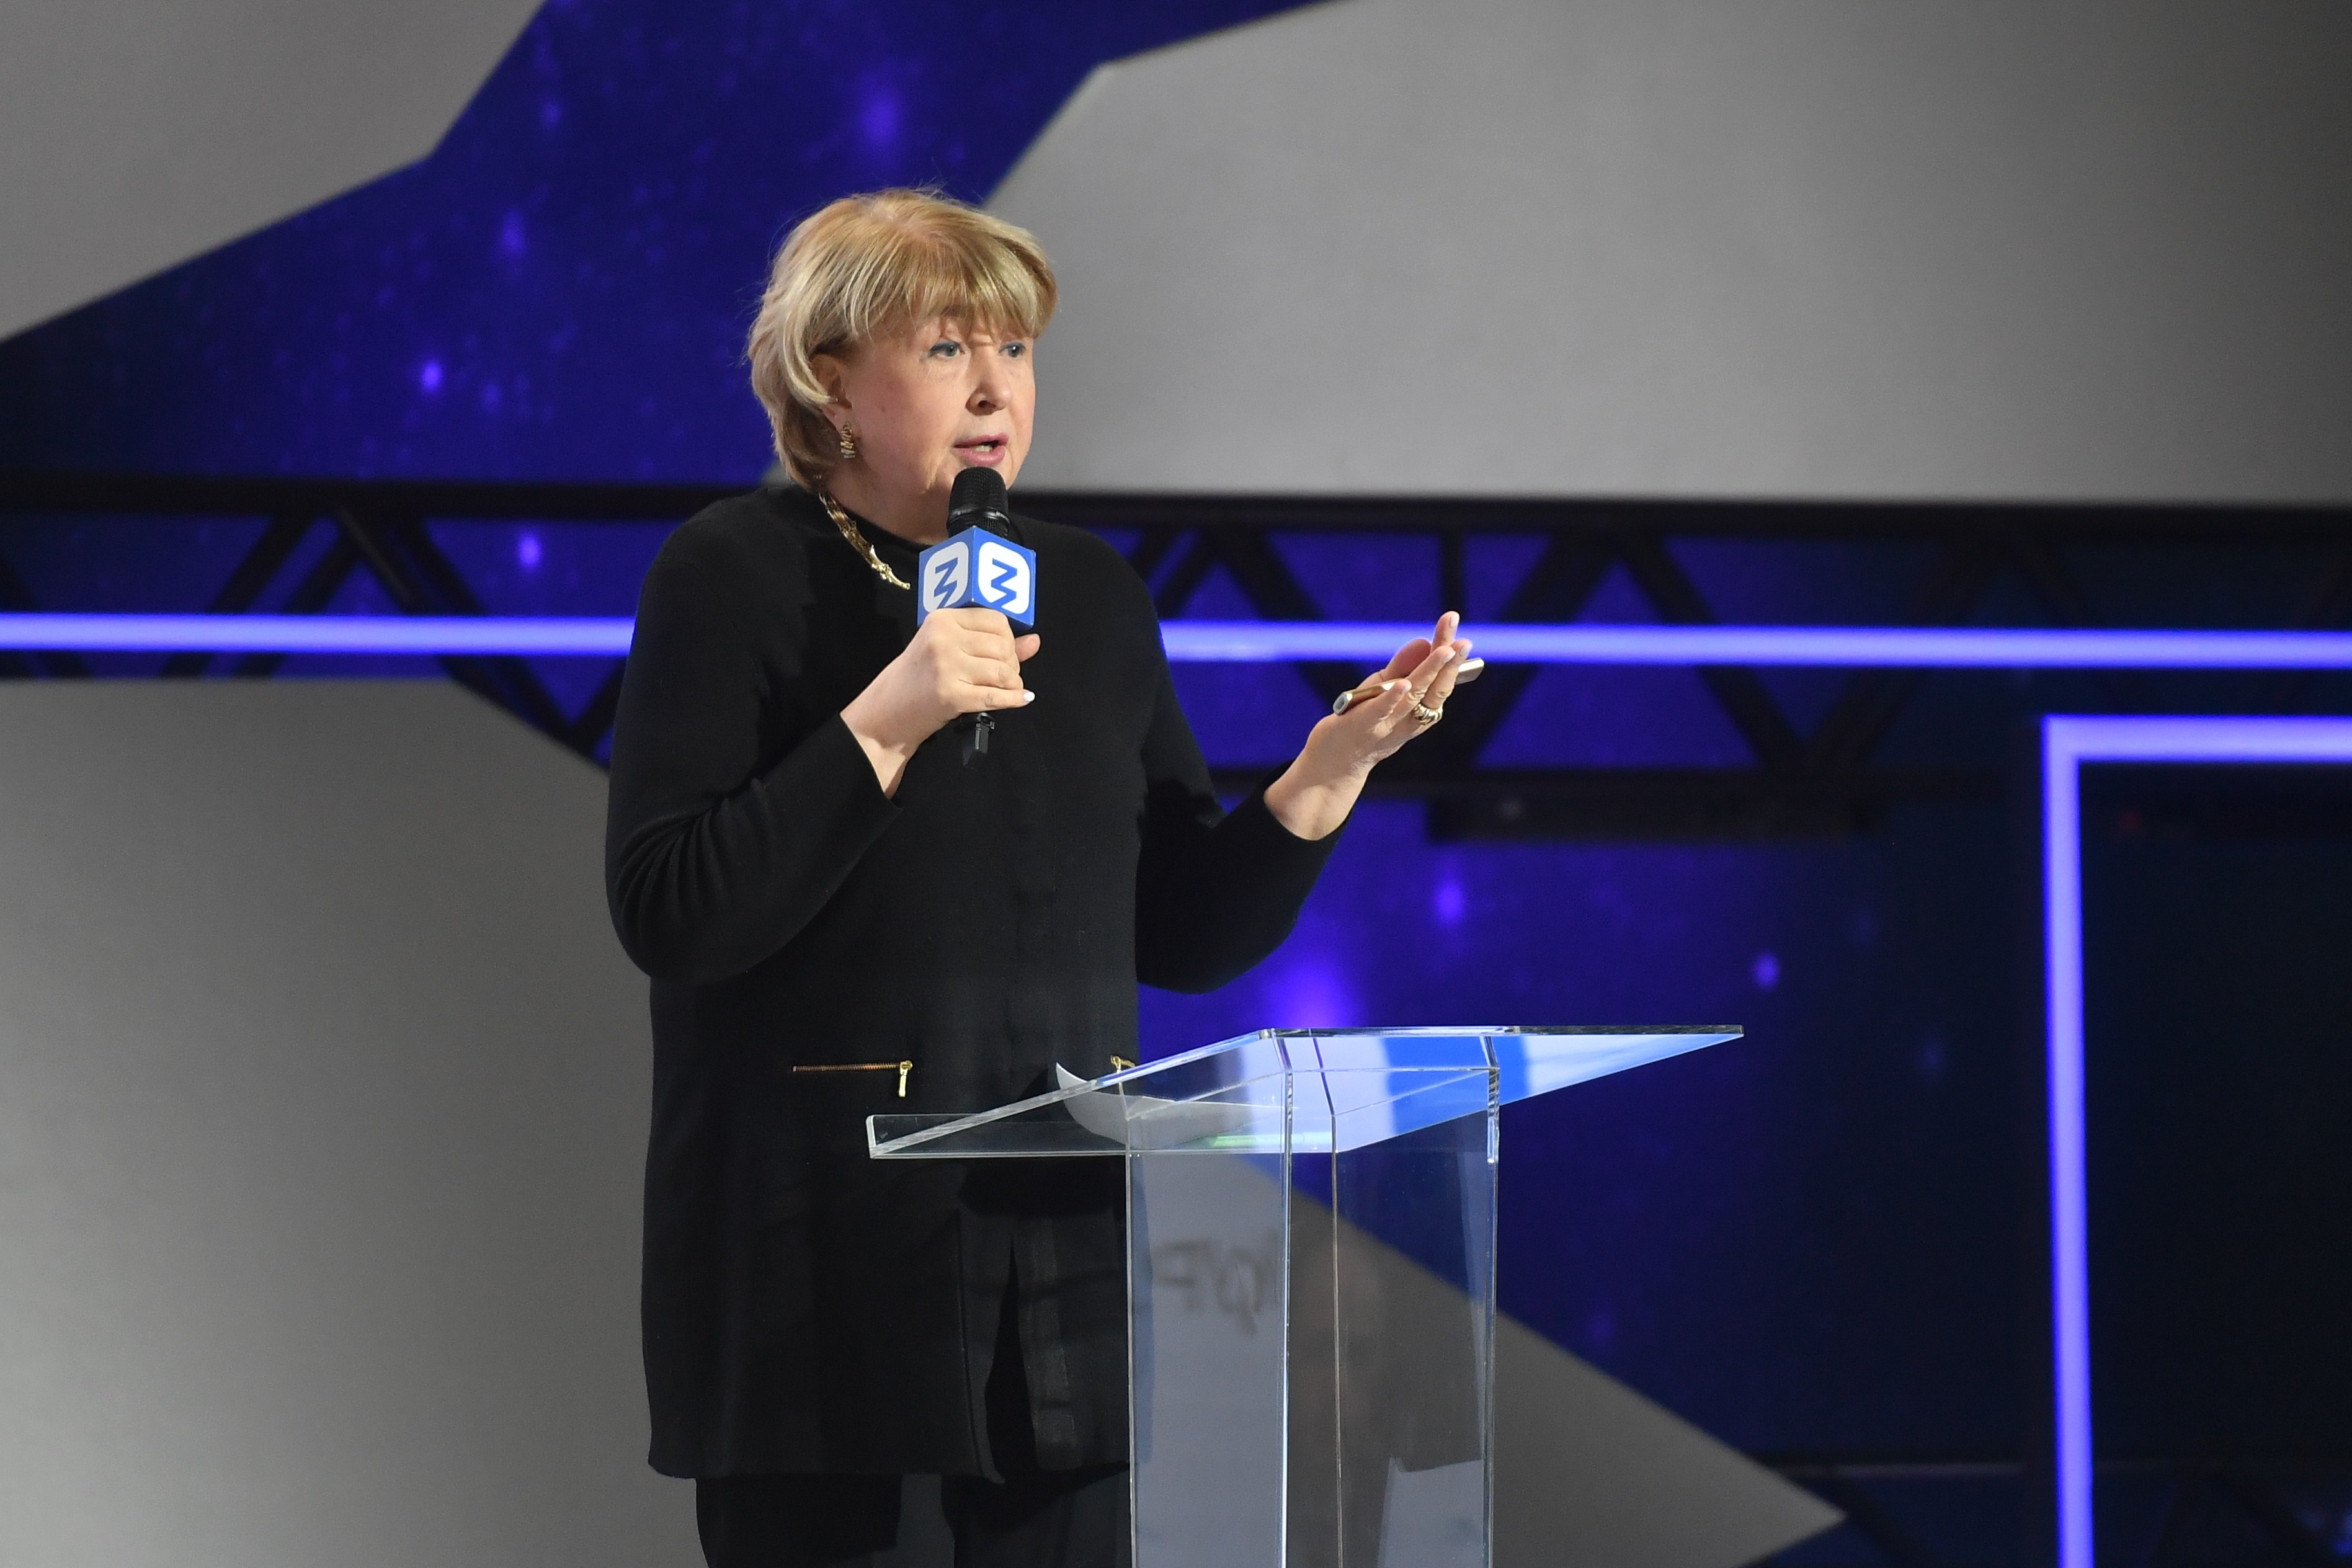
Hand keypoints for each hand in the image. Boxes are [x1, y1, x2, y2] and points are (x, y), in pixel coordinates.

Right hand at [842, 608, 1039, 794]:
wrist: (886, 714)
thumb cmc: (918, 679)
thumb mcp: (948, 650)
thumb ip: (992, 642)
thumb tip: (1035, 640)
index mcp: (942, 619)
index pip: (996, 620)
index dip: (1009, 639)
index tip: (1004, 654)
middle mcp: (943, 638)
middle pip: (1003, 646)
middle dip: (1012, 664)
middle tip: (1005, 676)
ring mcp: (946, 667)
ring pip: (1003, 671)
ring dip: (1013, 683)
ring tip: (1007, 689)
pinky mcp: (951, 695)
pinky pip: (996, 697)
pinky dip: (1013, 700)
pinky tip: (1020, 700)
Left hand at [1264, 612, 1472, 839]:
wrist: (1334, 763)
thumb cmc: (1363, 720)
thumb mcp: (1383, 689)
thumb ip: (1402, 666)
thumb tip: (1425, 641)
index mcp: (1420, 712)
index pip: (1441, 681)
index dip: (1452, 657)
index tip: (1457, 627)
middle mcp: (1410, 720)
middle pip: (1435, 688)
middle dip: (1449, 662)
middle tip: (1462, 638)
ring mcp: (1388, 724)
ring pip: (1414, 697)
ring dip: (1429, 672)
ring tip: (1443, 650)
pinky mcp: (1363, 726)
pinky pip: (1381, 711)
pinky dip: (1393, 698)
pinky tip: (1402, 683)